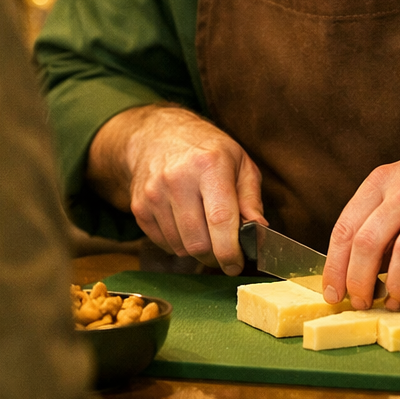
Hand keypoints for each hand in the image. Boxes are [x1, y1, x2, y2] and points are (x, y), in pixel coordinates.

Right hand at [89, 104, 265, 274]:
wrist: (158, 134)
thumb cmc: (206, 149)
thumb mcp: (239, 161)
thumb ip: (251, 197)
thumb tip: (260, 230)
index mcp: (209, 165)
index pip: (219, 220)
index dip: (230, 250)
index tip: (236, 264)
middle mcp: (178, 179)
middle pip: (198, 242)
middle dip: (215, 255)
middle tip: (224, 250)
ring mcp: (154, 194)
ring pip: (181, 248)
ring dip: (197, 249)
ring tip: (205, 228)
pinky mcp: (139, 208)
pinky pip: (164, 244)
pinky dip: (179, 243)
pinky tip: (185, 222)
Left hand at [321, 128, 399, 319]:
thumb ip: (382, 218)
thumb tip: (358, 266)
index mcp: (384, 180)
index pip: (347, 226)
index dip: (335, 265)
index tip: (332, 293)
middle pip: (369, 240)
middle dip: (359, 280)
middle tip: (361, 304)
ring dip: (395, 287)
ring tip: (393, 306)